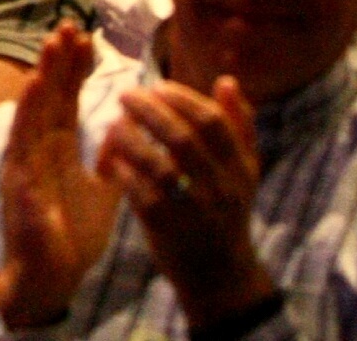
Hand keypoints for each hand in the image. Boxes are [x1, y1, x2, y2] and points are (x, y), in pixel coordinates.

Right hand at [0, 22, 122, 329]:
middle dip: (59, 61)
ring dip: (44, 75)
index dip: (75, 69)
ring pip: (35, 109)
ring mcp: (26, 161)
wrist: (52, 276)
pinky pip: (24, 140)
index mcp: (57, 149)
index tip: (87, 39)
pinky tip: (35, 87)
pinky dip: (28, 111)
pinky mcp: (20, 180)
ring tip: (53, 44)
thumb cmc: (72, 235)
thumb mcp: (101, 193)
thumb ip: (109, 161)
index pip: (66, 99)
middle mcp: (38, 148)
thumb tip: (121, 130)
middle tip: (70, 25)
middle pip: (50, 96)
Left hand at [96, 75, 272, 325]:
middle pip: (182, 139)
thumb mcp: (244, 171)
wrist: (220, 274)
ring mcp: (193, 211)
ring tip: (113, 123)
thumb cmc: (227, 210)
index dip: (182, 98)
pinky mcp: (166, 230)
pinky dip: (124, 172)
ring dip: (130, 138)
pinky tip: (112, 158)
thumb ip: (239, 126)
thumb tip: (227, 80)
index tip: (157, 85)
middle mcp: (220, 190)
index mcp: (240, 169)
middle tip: (125, 95)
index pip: (212, 122)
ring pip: (157, 166)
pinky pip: (139, 194)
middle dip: (150, 111)